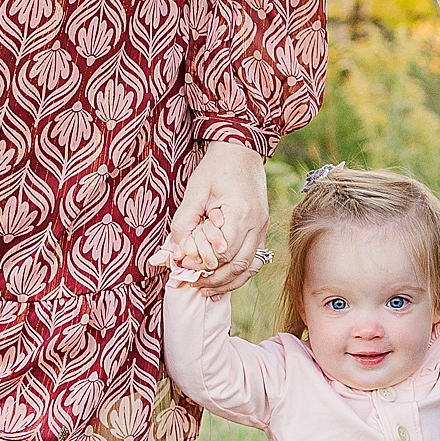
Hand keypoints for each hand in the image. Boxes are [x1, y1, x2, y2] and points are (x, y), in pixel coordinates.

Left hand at [160, 142, 268, 295]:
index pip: (222, 252)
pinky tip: (224, 281)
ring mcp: (262, 227)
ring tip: (207, 290)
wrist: (241, 150)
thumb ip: (184, 222)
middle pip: (238, 265)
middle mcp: (256, 223)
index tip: (185, 267)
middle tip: (194, 285)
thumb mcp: (194, 191)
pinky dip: (239, 273)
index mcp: (241, 213)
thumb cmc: (216, 167)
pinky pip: (254, 259)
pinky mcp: (261, 228)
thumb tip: (177, 252)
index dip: (203, 264)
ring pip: (249, 267)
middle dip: (215, 280)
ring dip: (228, 282)